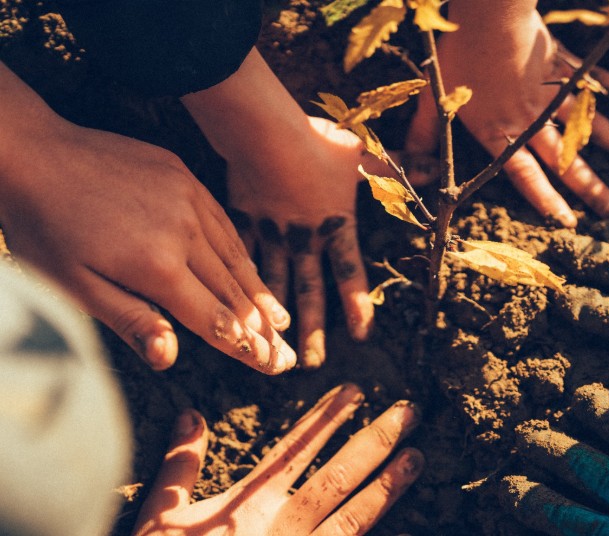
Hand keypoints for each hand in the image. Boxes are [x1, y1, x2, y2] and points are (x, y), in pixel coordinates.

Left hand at [0, 66, 294, 372]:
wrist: (32, 153)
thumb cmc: (44, 227)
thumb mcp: (74, 285)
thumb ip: (130, 319)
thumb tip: (168, 357)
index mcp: (157, 265)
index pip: (214, 318)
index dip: (245, 347)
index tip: (272, 365)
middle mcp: (184, 231)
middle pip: (233, 292)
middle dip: (262, 329)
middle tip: (286, 355)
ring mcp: (188, 199)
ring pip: (235, 257)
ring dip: (259, 294)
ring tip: (280, 320)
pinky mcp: (185, 178)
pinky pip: (223, 223)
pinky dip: (240, 253)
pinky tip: (250, 270)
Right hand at [132, 384, 422, 535]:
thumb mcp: (161, 515)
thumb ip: (180, 466)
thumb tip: (191, 415)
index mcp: (250, 505)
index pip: (296, 450)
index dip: (326, 419)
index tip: (353, 392)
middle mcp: (282, 528)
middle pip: (338, 477)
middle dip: (375, 441)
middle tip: (408, 412)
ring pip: (353, 519)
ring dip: (388, 487)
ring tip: (417, 458)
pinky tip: (407, 532)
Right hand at [223, 116, 380, 368]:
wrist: (264, 134)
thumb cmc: (316, 144)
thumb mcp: (362, 155)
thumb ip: (398, 168)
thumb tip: (436, 168)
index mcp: (335, 227)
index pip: (351, 274)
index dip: (358, 306)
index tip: (362, 336)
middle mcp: (304, 240)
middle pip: (310, 292)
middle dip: (311, 330)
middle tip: (310, 365)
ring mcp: (271, 235)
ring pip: (274, 285)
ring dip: (274, 319)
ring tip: (268, 348)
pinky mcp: (243, 223)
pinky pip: (241, 260)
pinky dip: (238, 284)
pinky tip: (234, 308)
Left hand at [405, 2, 608, 226]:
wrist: (489, 17)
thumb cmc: (458, 58)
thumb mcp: (434, 101)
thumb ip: (424, 136)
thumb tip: (411, 167)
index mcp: (501, 132)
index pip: (526, 177)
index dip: (548, 201)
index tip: (571, 223)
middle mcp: (532, 120)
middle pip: (568, 161)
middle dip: (596, 189)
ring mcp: (553, 93)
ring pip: (592, 125)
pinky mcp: (564, 66)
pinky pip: (594, 82)